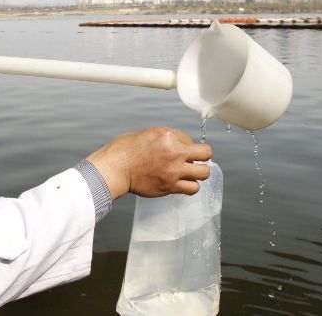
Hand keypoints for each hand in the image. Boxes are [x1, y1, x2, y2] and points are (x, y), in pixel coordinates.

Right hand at [86, 127, 211, 198]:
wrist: (115, 168)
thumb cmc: (125, 150)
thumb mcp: (148, 133)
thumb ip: (167, 138)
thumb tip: (180, 144)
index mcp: (168, 137)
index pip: (189, 139)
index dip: (184, 144)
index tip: (177, 148)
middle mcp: (174, 153)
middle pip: (206, 154)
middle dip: (202, 155)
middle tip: (194, 159)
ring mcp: (174, 171)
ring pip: (204, 173)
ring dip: (198, 172)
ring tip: (190, 173)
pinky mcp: (170, 186)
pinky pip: (192, 188)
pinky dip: (190, 186)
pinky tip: (183, 183)